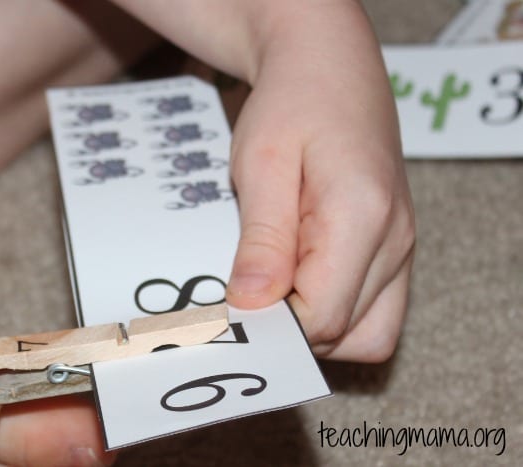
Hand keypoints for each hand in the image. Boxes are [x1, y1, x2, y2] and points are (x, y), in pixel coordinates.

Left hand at [224, 4, 414, 361]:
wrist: (329, 70)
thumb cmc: (292, 105)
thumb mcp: (261, 164)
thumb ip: (263, 239)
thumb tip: (253, 305)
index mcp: (362, 217)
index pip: (321, 316)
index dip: (272, 323)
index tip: (232, 306)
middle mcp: (395, 240)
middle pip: (345, 332)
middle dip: (292, 327)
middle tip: (249, 290)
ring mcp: (401, 247)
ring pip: (368, 334)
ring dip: (318, 327)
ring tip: (277, 283)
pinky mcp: (394, 248)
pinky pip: (374, 311)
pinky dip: (337, 312)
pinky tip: (301, 278)